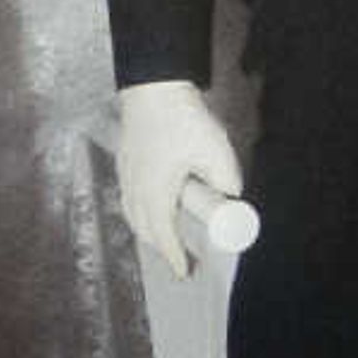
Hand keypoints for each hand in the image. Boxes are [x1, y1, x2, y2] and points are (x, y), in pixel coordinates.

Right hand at [115, 79, 241, 280]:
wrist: (154, 86)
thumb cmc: (182, 118)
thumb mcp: (216, 150)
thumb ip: (228, 178)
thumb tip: (232, 194)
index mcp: (156, 192)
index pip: (164, 235)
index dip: (175, 256)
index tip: (185, 271)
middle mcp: (136, 187)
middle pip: (145, 229)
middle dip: (162, 248)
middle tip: (181, 260)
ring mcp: (127, 173)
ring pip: (133, 213)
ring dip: (148, 231)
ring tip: (165, 239)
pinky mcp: (125, 160)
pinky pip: (128, 197)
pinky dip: (138, 212)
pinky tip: (148, 206)